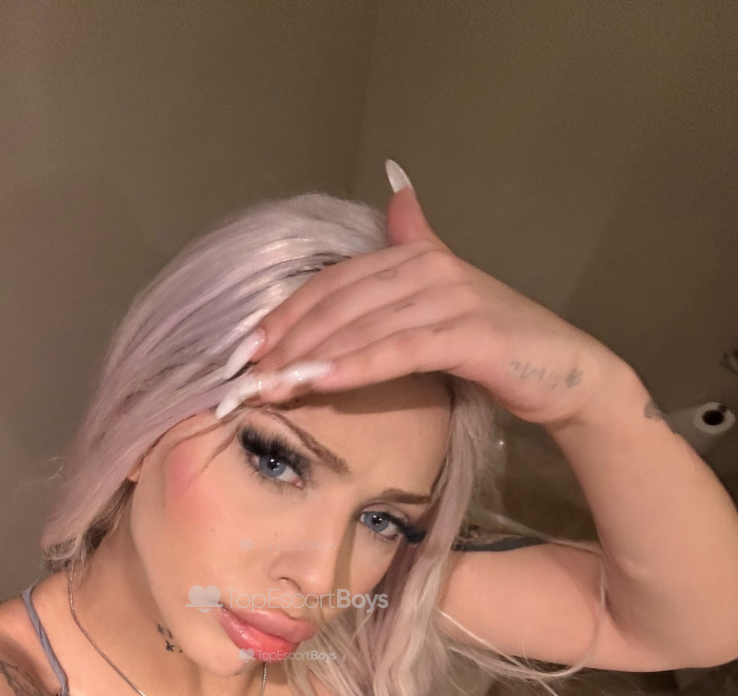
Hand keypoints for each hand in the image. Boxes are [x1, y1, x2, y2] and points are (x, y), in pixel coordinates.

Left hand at [224, 168, 626, 427]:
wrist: (565, 372)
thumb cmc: (497, 344)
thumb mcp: (447, 294)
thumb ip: (418, 245)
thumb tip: (396, 194)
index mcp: (416, 256)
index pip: (334, 283)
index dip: (287, 314)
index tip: (247, 348)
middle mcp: (428, 267)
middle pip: (339, 303)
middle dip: (287, 342)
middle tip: (244, 377)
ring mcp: (449, 297)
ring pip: (361, 328)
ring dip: (309, 359)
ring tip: (268, 387)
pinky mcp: (467, 334)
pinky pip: (397, 351)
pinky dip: (354, 366)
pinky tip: (319, 383)